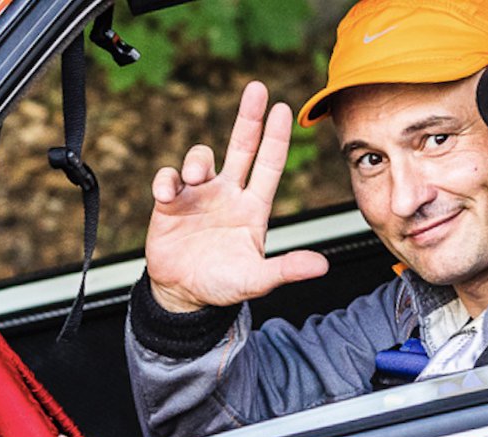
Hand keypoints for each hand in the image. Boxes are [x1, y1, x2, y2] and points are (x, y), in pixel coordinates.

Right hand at [145, 81, 328, 311]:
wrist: (184, 295)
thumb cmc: (223, 285)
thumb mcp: (257, 279)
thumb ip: (286, 269)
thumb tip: (322, 266)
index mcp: (253, 207)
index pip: (269, 165)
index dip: (276, 137)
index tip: (282, 108)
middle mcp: (229, 194)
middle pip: (241, 147)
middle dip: (249, 118)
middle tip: (256, 89)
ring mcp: (199, 196)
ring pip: (201, 158)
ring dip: (197, 160)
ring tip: (194, 179)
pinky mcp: (170, 203)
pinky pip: (167, 178)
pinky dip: (166, 180)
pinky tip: (167, 195)